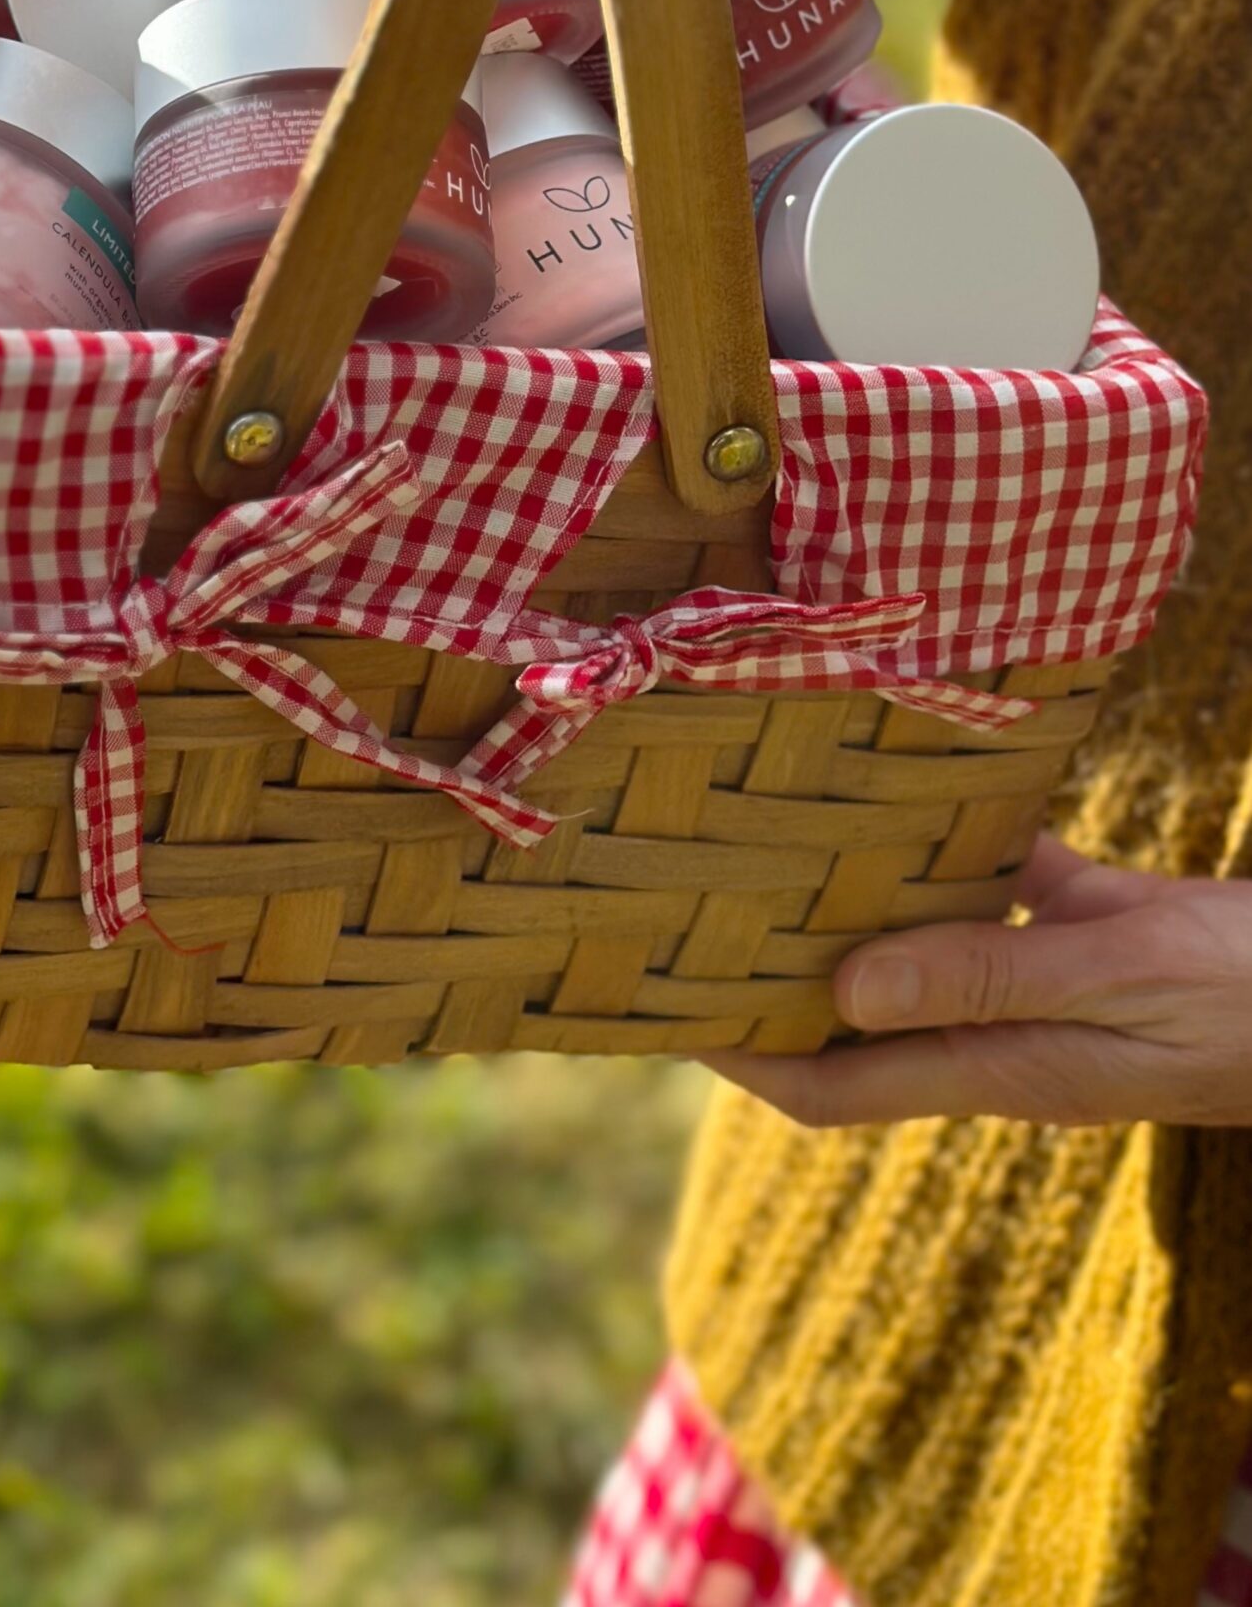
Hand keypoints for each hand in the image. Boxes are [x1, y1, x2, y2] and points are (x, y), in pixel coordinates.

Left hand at [702, 836, 1251, 1128]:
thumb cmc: (1247, 991)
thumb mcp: (1118, 976)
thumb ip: (986, 978)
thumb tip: (838, 991)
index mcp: (999, 1066)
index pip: (832, 1086)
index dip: (741, 1055)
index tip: (655, 1002)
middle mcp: (1003, 1029)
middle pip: (853, 1013)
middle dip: (768, 968)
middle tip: (683, 889)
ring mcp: (1046, 979)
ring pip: (916, 937)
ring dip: (848, 891)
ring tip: (763, 817)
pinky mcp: (1093, 924)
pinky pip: (1001, 880)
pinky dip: (953, 831)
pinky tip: (915, 763)